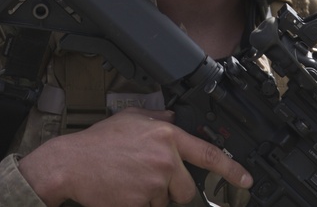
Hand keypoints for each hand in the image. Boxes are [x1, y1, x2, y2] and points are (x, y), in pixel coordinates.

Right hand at [17, 107, 251, 206]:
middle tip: (149, 179)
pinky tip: (123, 191)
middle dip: (173, 189)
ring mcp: (154, 185)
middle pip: (187, 189)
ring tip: (130, 182)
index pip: (208, 154)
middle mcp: (165, 160)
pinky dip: (138, 205)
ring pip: (166, 202)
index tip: (246, 179)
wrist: (71, 164)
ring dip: (153, 198)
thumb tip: (174, 118)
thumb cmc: (98, 142)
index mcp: (166, 137)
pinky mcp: (141, 204)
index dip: (232, 169)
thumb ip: (158, 119)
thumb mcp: (131, 118)